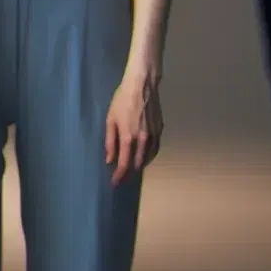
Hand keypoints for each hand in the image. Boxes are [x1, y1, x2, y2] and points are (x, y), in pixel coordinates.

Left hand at [105, 67, 162, 185]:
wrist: (142, 86)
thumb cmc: (122, 101)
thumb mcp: (110, 119)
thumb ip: (110, 141)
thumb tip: (109, 159)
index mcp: (129, 137)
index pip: (124, 163)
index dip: (119, 175)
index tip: (114, 183)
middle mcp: (144, 140)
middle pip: (138, 164)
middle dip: (129, 173)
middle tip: (122, 178)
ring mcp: (154, 135)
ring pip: (149, 158)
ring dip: (140, 165)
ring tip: (131, 169)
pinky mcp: (160, 130)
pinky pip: (155, 149)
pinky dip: (149, 156)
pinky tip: (143, 156)